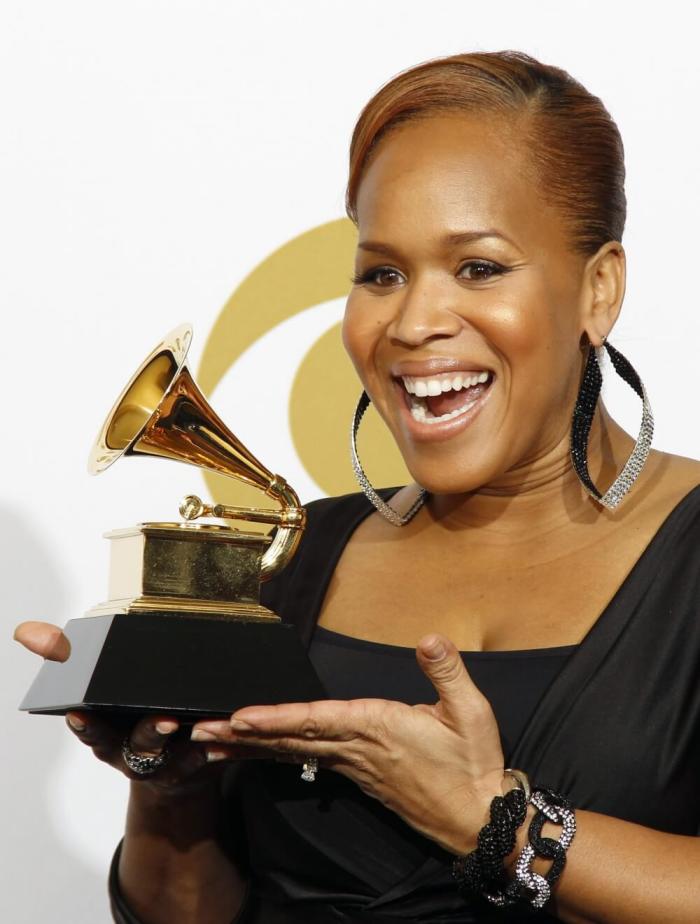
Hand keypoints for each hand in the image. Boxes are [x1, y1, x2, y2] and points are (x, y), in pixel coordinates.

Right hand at [13, 620, 273, 794]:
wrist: (172, 764)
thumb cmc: (133, 711)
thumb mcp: (100, 686)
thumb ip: (64, 655)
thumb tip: (24, 632)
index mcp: (108, 731)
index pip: (92, 728)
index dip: (86, 725)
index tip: (80, 716)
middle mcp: (134, 752)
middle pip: (137, 745)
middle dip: (149, 733)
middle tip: (164, 720)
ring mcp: (168, 761)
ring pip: (175, 754)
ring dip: (192, 741)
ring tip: (197, 724)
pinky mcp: (199, 763)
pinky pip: (209, 757)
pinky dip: (217, 747)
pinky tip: (225, 737)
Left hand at [191, 633, 505, 852]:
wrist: (477, 818)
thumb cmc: (472, 764)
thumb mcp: (471, 712)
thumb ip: (446, 672)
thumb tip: (429, 638)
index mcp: (376, 727)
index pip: (316, 720)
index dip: (276, 718)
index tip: (240, 717)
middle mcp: (356, 748)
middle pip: (289, 739)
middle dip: (243, 735)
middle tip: (199, 731)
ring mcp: (353, 765)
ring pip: (292, 752)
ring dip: (250, 746)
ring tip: (212, 744)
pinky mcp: (358, 774)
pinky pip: (306, 762)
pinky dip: (276, 755)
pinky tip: (259, 753)